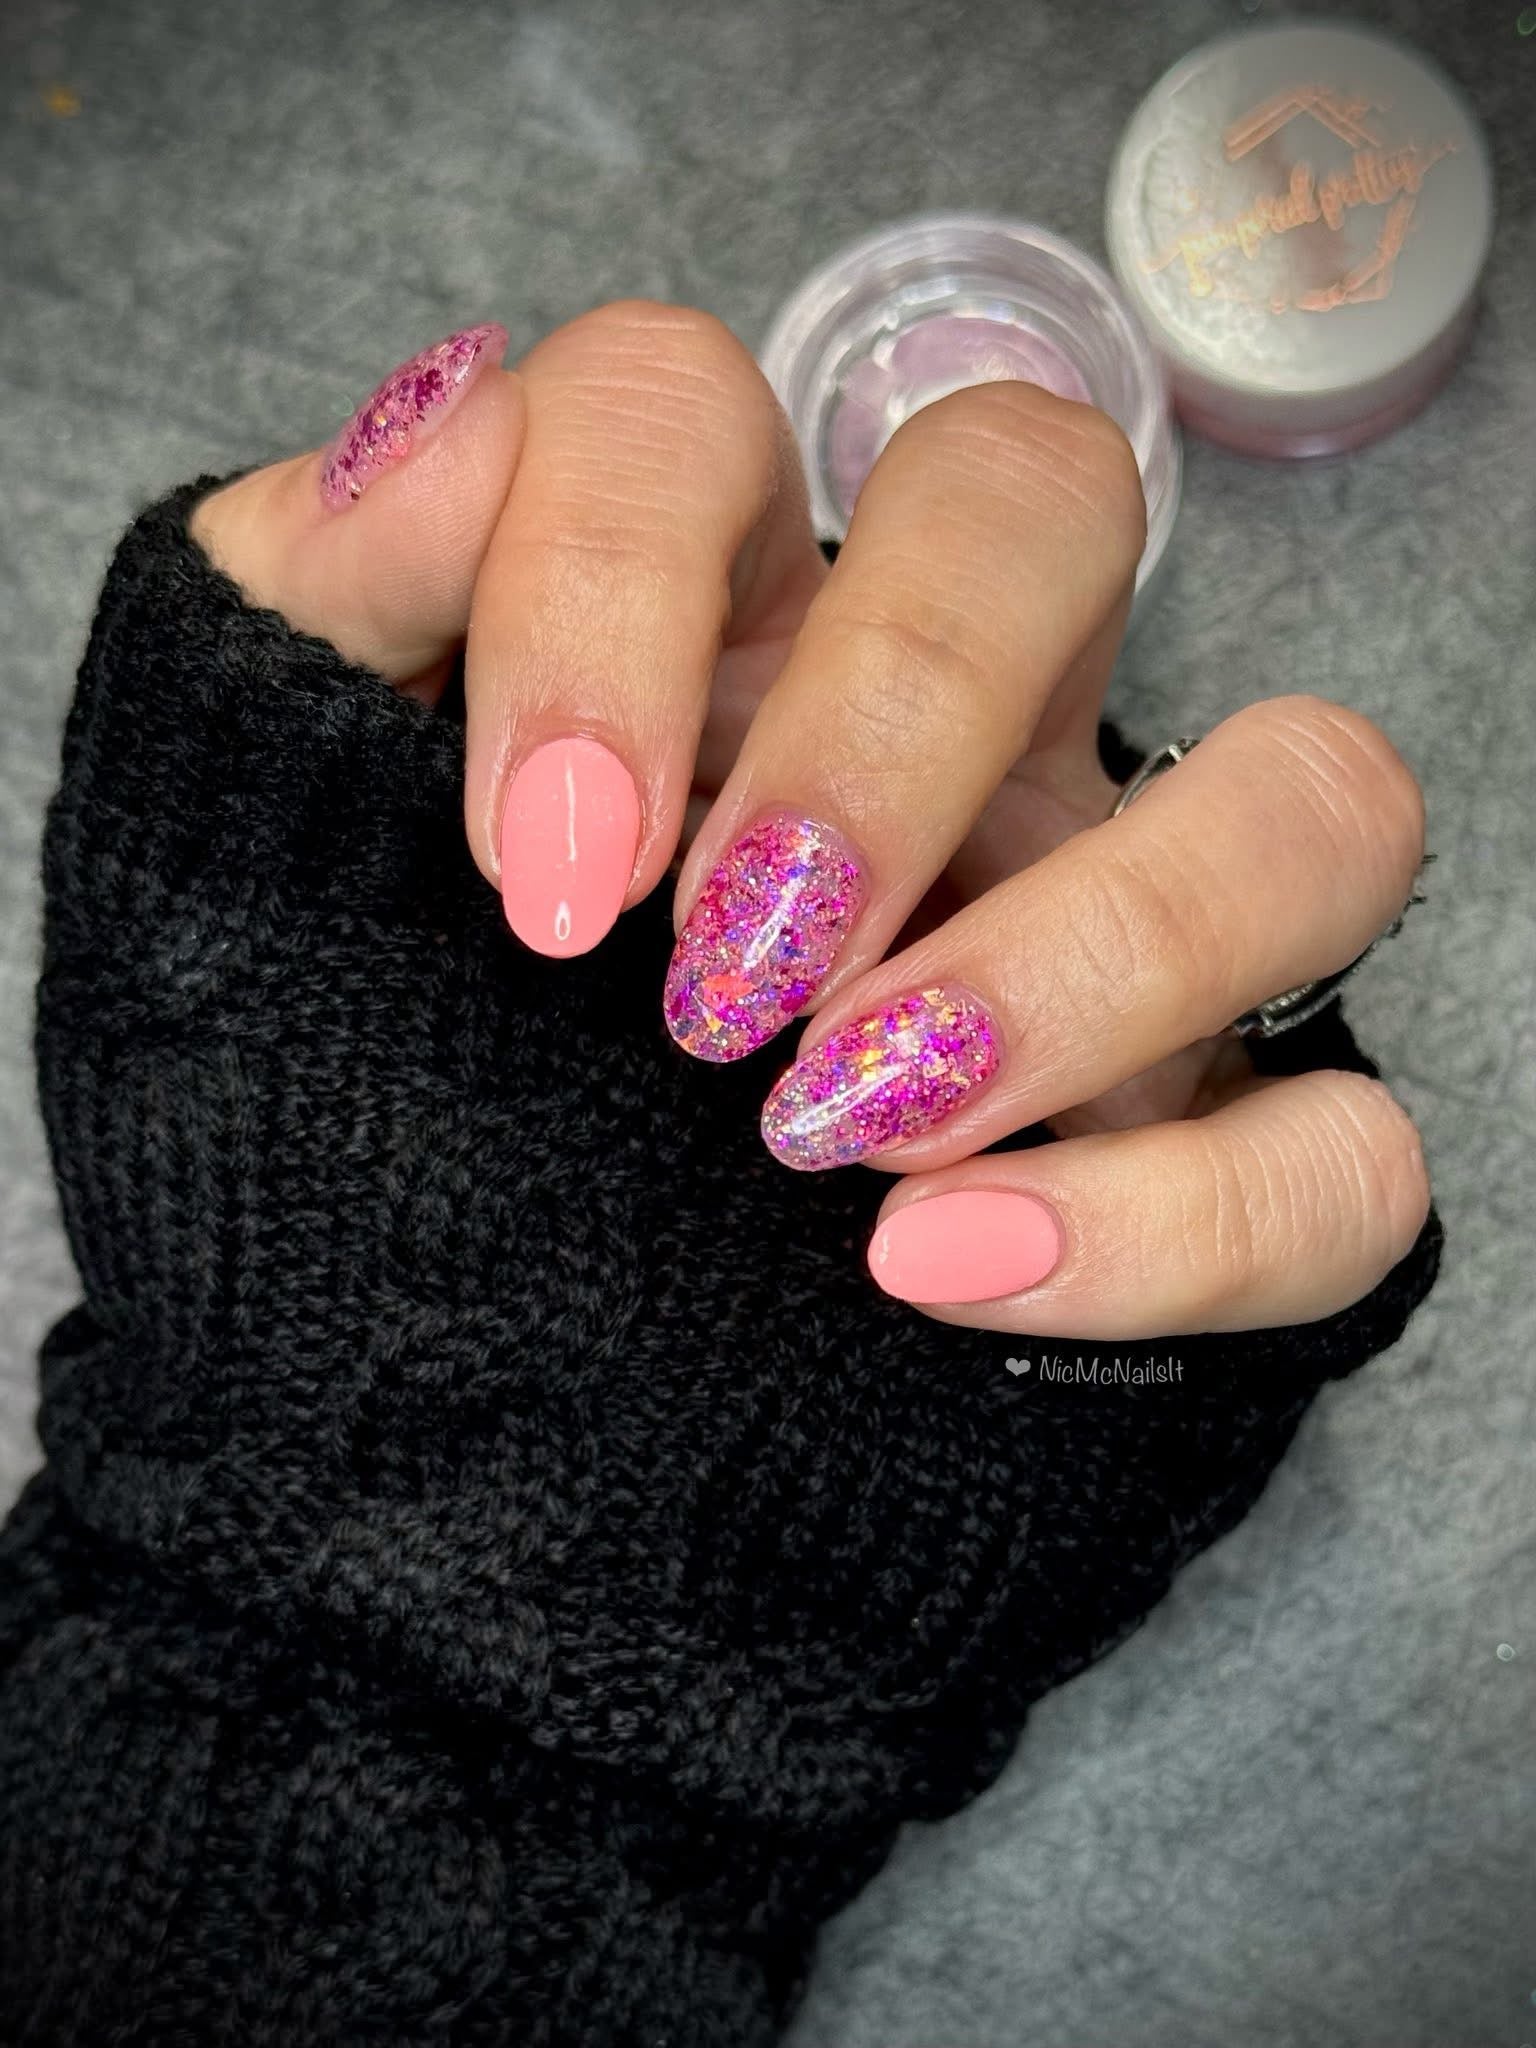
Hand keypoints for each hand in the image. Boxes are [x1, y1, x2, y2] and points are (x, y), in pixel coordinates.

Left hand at [190, 303, 1429, 1340]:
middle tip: (716, 984)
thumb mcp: (252, 871)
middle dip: (890, 727)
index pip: (697, 413)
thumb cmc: (336, 1151)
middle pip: (1044, 506)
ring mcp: (1084, 948)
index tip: (539, 868)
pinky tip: (946, 1278)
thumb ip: (305, 620)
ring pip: (1312, 809)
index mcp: (684, 636)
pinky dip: (1177, 1219)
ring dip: (1094, 952)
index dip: (618, 586)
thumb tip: (439, 434)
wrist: (407, 1475)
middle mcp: (923, 745)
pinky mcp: (1177, 1175)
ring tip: (849, 1129)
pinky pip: (1343, 1159)